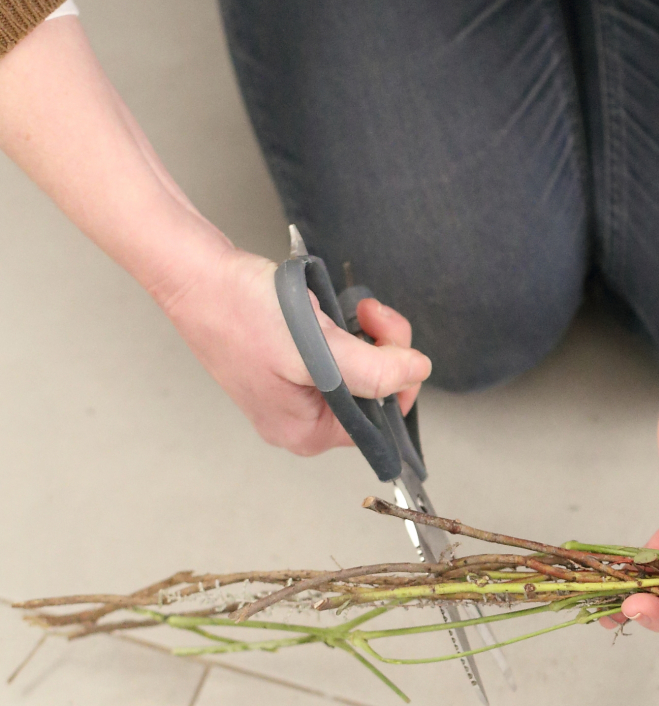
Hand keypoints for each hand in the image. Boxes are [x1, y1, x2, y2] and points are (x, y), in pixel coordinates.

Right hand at [160, 242, 430, 452]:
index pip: (384, 420)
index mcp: (307, 431)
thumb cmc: (239, 311)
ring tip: (339, 307)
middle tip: (365, 310)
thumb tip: (417, 373)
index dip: (399, 375)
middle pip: (375, 393)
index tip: (383, 334)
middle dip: (382, 347)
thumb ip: (373, 371)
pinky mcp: (287, 365)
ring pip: (359, 369)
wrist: (194, 274)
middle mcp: (301, 421)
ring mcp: (292, 393)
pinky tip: (322, 310)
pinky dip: (340, 328)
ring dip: (362, 333)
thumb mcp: (316, 348)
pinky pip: (335, 353)